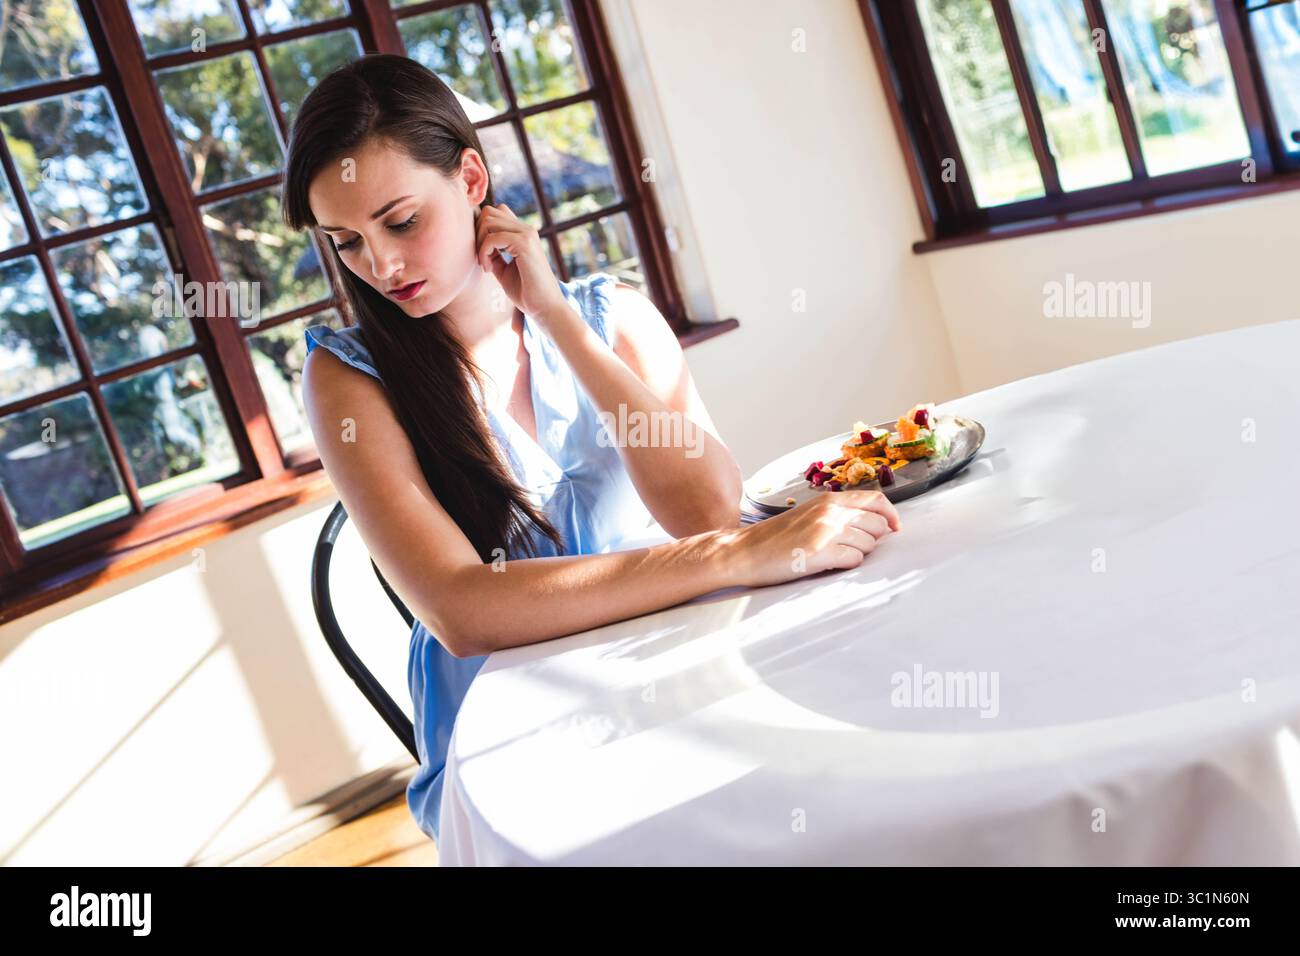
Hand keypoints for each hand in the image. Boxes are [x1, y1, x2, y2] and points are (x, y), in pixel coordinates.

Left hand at [475, 203, 565, 317]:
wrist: (545, 307)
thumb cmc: (525, 291)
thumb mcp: (503, 268)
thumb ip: (492, 252)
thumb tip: (476, 240)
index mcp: (523, 233)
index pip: (495, 212)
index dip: (482, 230)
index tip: (484, 254)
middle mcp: (526, 229)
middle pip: (488, 212)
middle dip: (478, 234)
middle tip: (482, 259)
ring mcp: (527, 234)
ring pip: (488, 221)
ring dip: (480, 244)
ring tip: (486, 265)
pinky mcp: (525, 244)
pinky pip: (493, 238)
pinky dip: (484, 252)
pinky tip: (488, 269)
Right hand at [729, 490, 900, 587]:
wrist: (743, 552)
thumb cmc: (773, 538)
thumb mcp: (807, 514)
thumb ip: (836, 514)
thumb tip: (870, 524)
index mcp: (828, 500)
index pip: (876, 500)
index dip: (891, 515)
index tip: (894, 528)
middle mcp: (830, 512)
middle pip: (878, 524)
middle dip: (873, 539)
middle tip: (853, 548)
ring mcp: (826, 531)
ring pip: (869, 544)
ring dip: (858, 554)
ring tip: (835, 556)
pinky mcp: (820, 553)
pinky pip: (854, 560)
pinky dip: (847, 565)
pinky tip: (829, 564)